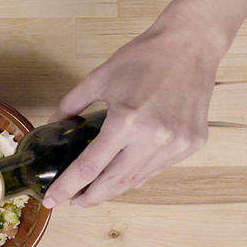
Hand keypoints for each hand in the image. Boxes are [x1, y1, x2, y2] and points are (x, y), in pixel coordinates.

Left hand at [42, 20, 221, 209]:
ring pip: (136, 180)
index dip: (67, 187)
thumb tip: (53, 125)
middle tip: (74, 202)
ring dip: (113, 189)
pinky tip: (122, 175)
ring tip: (94, 192)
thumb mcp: (98, 78)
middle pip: (113, 183)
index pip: (89, 167)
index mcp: (126, 121)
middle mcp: (153, 138)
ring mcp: (176, 144)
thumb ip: (70, 105)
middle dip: (90, 198)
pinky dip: (136, 176)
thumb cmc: (143, 58)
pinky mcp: (192, 144)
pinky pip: (156, 169)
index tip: (53, 200)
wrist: (191, 44)